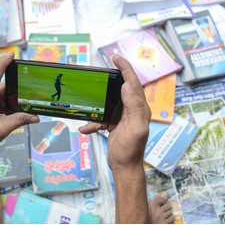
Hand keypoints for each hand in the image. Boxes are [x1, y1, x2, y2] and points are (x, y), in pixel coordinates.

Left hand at [0, 52, 39, 160]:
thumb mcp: (3, 128)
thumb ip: (21, 120)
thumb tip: (36, 117)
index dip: (3, 64)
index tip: (11, 54)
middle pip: (4, 88)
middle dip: (17, 89)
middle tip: (31, 87)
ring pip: (4, 97)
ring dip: (15, 101)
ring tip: (29, 102)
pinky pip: (2, 105)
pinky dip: (11, 108)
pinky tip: (21, 112)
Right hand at [79, 54, 150, 171]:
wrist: (124, 167)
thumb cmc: (131, 150)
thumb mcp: (136, 128)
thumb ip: (135, 107)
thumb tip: (127, 85)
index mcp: (140, 108)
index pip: (133, 83)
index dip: (125, 68)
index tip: (116, 57)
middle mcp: (133, 110)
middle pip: (122, 88)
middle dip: (114, 77)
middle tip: (104, 67)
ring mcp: (123, 117)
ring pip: (110, 102)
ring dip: (99, 102)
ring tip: (90, 96)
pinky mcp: (114, 124)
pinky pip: (101, 118)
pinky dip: (92, 123)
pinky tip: (84, 128)